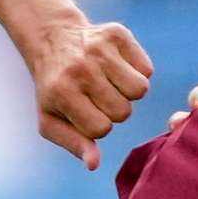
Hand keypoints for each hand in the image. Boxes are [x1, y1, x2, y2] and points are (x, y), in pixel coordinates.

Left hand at [26, 16, 153, 167]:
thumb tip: (94, 164)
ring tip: (111, 83)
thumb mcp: (51, 120)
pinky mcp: (117, 34)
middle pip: (123, 111)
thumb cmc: (54, 88)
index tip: (87, 113)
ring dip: (129, 92)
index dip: (98, 126)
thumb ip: (73, 144)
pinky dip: (137, 72)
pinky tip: (118, 67)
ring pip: (139, 90)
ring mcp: (99, 49)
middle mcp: (80, 69)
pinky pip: (147, 70)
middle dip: (114, 110)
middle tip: (99, 97)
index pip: (101, 129)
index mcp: (62, 92)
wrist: (52, 40)